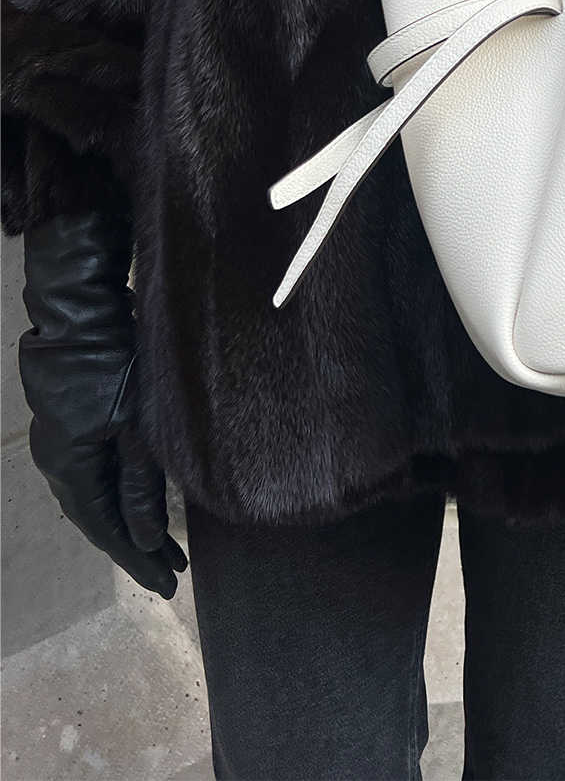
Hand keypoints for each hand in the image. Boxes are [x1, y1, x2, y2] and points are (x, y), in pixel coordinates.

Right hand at [19, 214, 187, 598]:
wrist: (80, 310)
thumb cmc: (113, 365)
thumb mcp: (135, 429)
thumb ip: (139, 486)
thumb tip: (142, 539)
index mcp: (72, 469)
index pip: (107, 531)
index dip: (137, 560)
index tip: (166, 584)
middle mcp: (59, 462)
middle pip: (102, 518)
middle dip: (138, 546)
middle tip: (174, 571)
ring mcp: (63, 442)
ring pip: (100, 496)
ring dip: (132, 519)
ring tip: (166, 543)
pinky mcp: (75, 421)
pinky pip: (97, 472)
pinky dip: (122, 493)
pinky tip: (141, 499)